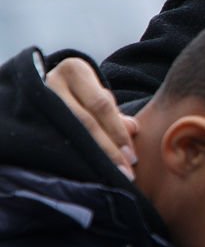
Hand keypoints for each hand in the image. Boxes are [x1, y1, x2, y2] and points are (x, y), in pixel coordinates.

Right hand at [45, 58, 138, 178]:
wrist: (45, 88)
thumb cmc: (82, 95)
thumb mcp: (98, 95)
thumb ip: (116, 113)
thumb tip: (133, 128)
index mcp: (75, 71)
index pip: (101, 105)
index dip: (118, 133)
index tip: (132, 157)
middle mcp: (52, 82)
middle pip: (84, 121)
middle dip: (107, 149)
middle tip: (125, 172)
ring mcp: (37, 99)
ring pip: (68, 132)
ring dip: (91, 156)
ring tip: (109, 175)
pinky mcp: (29, 115)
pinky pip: (53, 140)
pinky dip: (72, 156)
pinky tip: (86, 171)